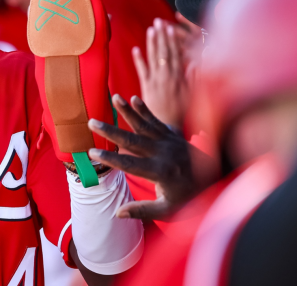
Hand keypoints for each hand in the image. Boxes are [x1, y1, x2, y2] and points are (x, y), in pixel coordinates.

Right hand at [86, 94, 198, 219]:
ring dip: (128, 111)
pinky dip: (145, 110)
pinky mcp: (174, 135)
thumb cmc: (190, 198)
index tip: (92, 153)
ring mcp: (170, 142)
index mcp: (162, 172)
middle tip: (92, 122)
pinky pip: (157, 121)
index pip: (130, 164)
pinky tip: (134, 98)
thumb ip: (143, 210)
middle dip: (111, 131)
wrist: (217, 180)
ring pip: (145, 125)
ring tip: (115, 97)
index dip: (110, 159)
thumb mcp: (168, 210)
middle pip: (133, 141)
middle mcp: (165, 154)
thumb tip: (118, 213)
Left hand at [132, 18, 192, 128]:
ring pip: (152, 58)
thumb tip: (197, 61)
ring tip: (150, 29)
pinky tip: (135, 49)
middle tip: (158, 21)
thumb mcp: (193, 94)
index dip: (172, 39)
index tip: (170, 27)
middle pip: (163, 52)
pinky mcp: (146, 87)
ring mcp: (154, 81)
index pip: (175, 54)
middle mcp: (165, 76)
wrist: (167, 126)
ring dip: (151, 43)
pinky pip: (141, 71)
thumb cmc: (182, 111)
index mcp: (178, 77)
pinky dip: (138, 60)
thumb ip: (194, 78)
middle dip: (161, 36)